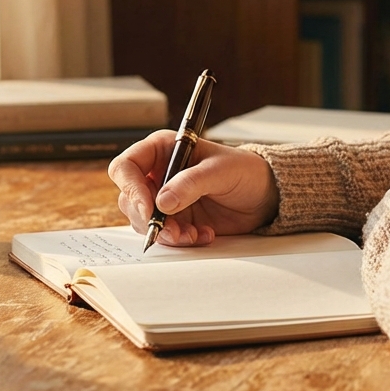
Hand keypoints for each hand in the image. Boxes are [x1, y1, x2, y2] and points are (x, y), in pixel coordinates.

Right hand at [107, 130, 279, 245]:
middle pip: (130, 198)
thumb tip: (162, 202)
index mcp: (162, 150)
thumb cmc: (243, 170)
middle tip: (173, 231)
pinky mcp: (175, 219)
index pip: (127, 167)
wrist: (263, 195)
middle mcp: (157, 174)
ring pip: (143, 220)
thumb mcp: (220, 171)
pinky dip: (180, 240)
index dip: (131, 188)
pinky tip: (203, 234)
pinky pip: (164, 235)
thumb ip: (191, 184)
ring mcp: (164, 199)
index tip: (149, 209)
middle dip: (149, 218)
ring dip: (166, 233)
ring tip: (194, 234)